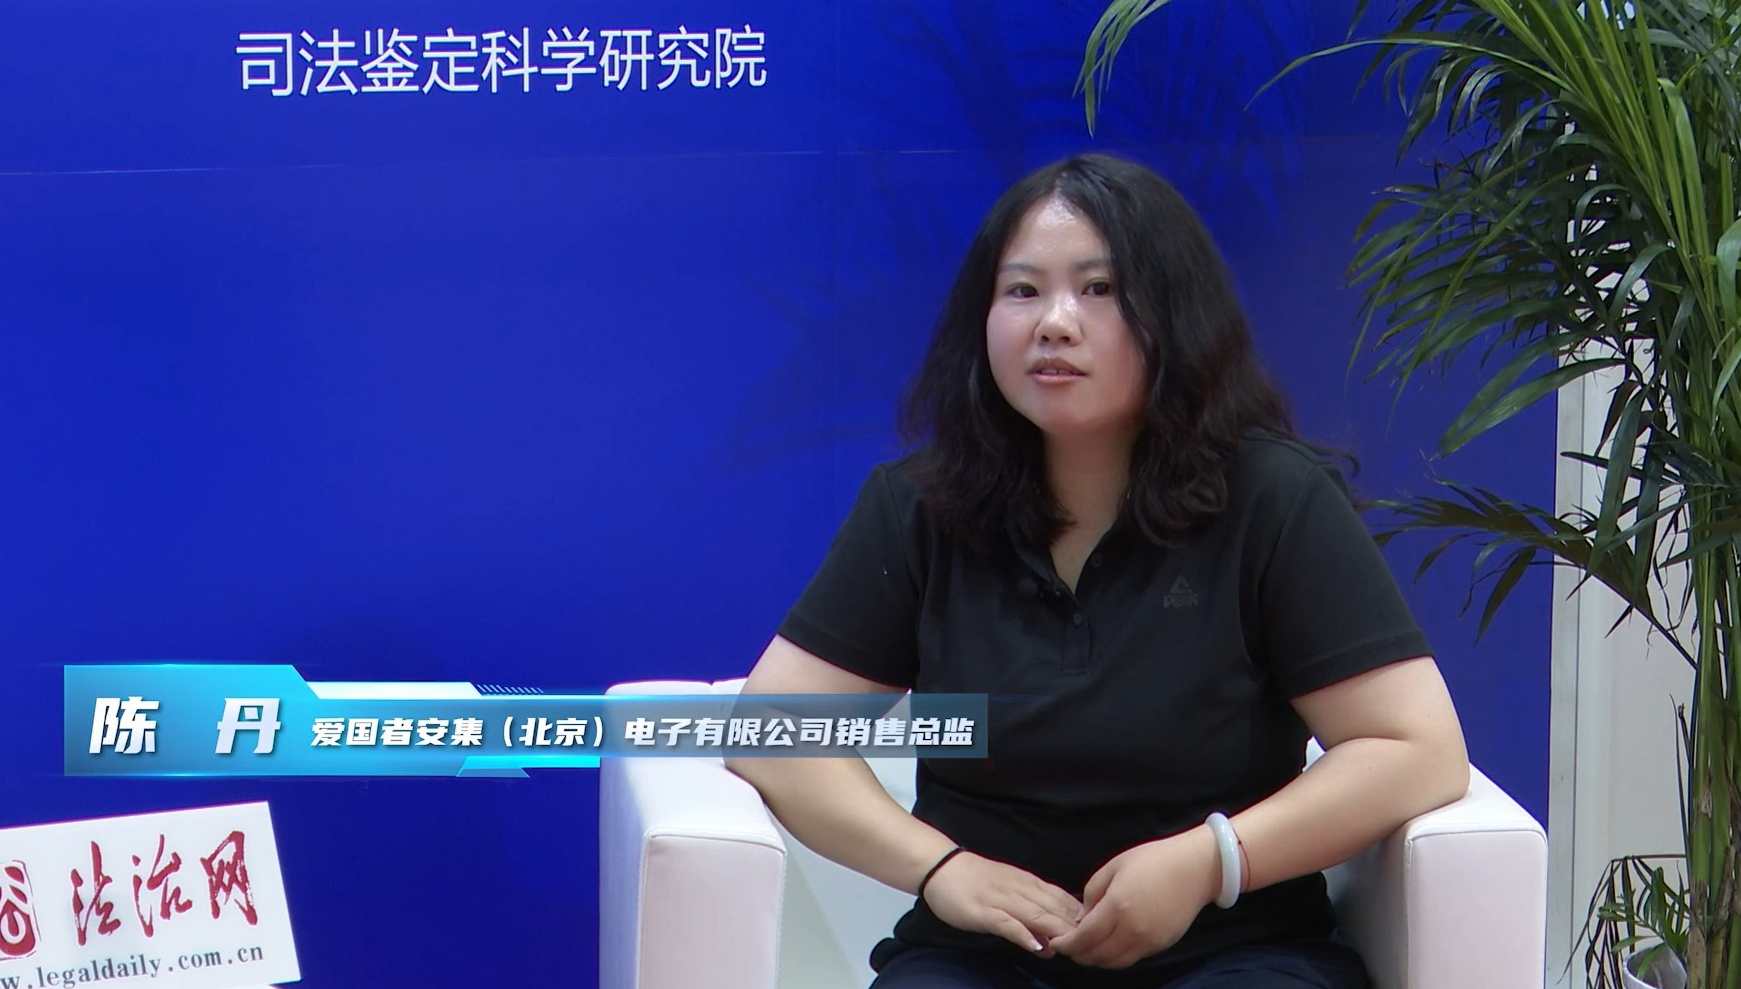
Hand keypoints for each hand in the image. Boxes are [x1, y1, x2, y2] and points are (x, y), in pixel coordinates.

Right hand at [921, 850, 1084, 957]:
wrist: (942, 867)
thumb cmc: (977, 881)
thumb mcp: (1010, 889)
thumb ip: (1033, 910)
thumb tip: (1055, 936)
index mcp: (1029, 882)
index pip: (1063, 899)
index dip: (1082, 917)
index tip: (1097, 932)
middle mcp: (1020, 889)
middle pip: (1055, 909)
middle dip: (1075, 928)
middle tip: (1090, 946)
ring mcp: (1001, 899)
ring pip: (1036, 915)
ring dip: (1056, 931)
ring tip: (1072, 947)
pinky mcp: (983, 911)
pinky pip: (1007, 923)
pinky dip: (1023, 934)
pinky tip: (1036, 946)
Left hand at [1048, 826, 1219, 968]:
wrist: (1195, 868)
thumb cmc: (1152, 860)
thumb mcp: (1114, 866)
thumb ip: (1092, 892)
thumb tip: (1082, 918)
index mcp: (1117, 906)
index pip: (1085, 937)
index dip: (1067, 944)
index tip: (1057, 942)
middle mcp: (1132, 929)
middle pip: (1097, 955)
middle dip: (1079, 954)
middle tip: (1069, 946)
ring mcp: (1148, 940)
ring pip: (1114, 963)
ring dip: (1097, 959)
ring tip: (1087, 948)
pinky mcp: (1161, 945)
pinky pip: (1132, 958)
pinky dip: (1115, 957)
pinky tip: (1109, 945)